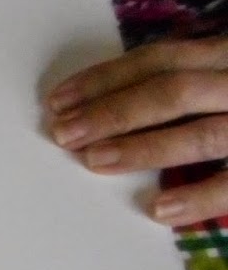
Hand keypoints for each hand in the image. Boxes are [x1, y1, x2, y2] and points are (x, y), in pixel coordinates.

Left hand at [45, 35, 227, 225]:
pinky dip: (201, 196)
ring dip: (144, 147)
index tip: (58, 98)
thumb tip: (117, 100)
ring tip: (93, 161)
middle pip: (173, 91)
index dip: (106, 78)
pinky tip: (160, 210)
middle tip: (61, 132)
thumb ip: (196, 78)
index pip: (163, 59)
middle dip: (112, 111)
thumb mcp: (227, 75)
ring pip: (203, 133)